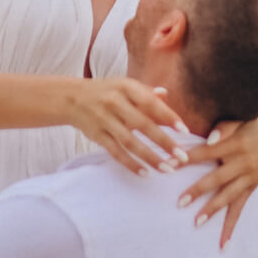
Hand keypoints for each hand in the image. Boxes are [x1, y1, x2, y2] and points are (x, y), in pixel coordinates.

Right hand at [70, 79, 186, 174]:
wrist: (71, 97)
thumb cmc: (105, 91)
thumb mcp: (124, 85)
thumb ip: (145, 91)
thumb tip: (166, 94)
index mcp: (126, 87)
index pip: (151, 102)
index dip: (168, 116)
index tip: (185, 131)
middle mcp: (115, 102)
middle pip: (143, 125)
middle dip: (164, 142)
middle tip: (182, 157)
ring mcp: (105, 120)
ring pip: (130, 142)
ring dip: (150, 157)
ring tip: (167, 169)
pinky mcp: (97, 135)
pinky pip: (116, 152)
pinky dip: (131, 163)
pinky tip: (145, 173)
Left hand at [176, 113, 257, 246]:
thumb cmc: (252, 123)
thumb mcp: (241, 119)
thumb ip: (225, 126)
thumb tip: (210, 139)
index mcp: (235, 144)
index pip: (206, 152)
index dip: (187, 158)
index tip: (169, 165)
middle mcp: (241, 163)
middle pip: (216, 179)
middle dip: (197, 191)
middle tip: (179, 202)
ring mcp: (247, 178)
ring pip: (227, 197)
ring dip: (212, 210)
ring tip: (196, 222)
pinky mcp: (250, 188)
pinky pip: (239, 209)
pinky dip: (230, 227)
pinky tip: (222, 245)